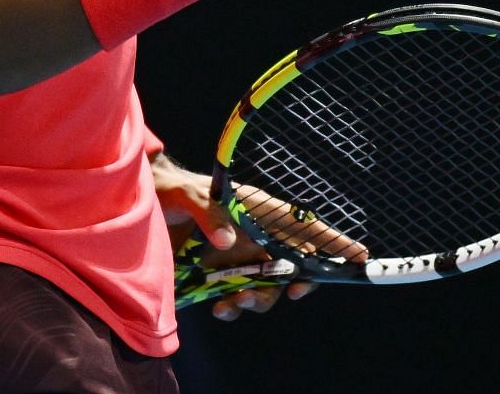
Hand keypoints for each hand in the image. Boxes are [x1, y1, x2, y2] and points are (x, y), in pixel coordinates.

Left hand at [155, 156, 365, 320]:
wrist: (141, 207)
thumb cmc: (171, 190)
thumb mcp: (187, 194)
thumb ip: (209, 213)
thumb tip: (227, 241)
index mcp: (258, 210)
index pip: (303, 225)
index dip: (332, 241)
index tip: (359, 256)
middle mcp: (255, 237)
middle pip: (293, 265)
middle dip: (296, 282)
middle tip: (292, 292)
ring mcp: (240, 259)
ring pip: (267, 289)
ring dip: (259, 300)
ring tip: (235, 301)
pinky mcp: (220, 277)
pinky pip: (238, 300)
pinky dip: (234, 308)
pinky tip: (220, 308)